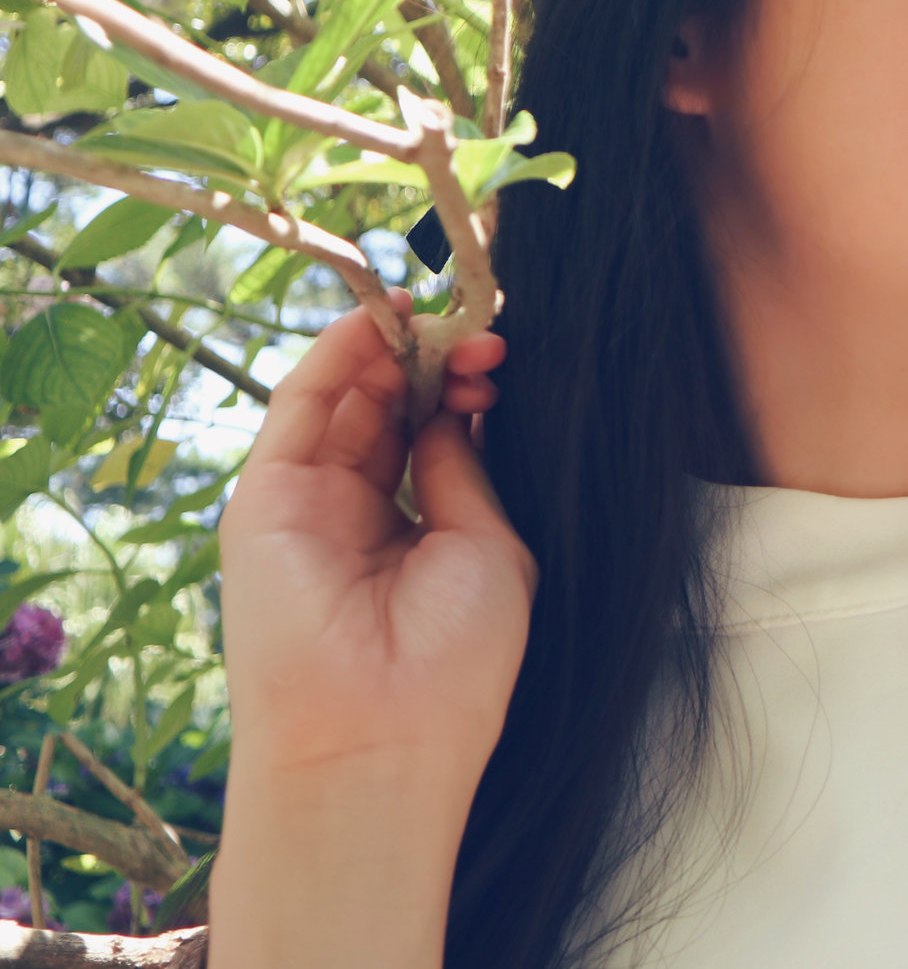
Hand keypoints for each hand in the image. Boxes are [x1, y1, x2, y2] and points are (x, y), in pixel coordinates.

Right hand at [218, 288, 532, 786]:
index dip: (466, 389)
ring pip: (344, 400)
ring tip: (439, 312)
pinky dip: (335, 356)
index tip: (505, 358)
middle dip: (436, 361)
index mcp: (417, 534)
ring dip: (390, 347)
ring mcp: (308, 507)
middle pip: (391, 409)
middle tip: (483, 333)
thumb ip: (465, 469)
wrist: (380, 735)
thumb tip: (455, 406)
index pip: (435, 436)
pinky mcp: (263, 502)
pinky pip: (298, 410)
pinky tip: (378, 320)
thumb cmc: (454, 658)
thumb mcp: (487, 545)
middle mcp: (358, 516)